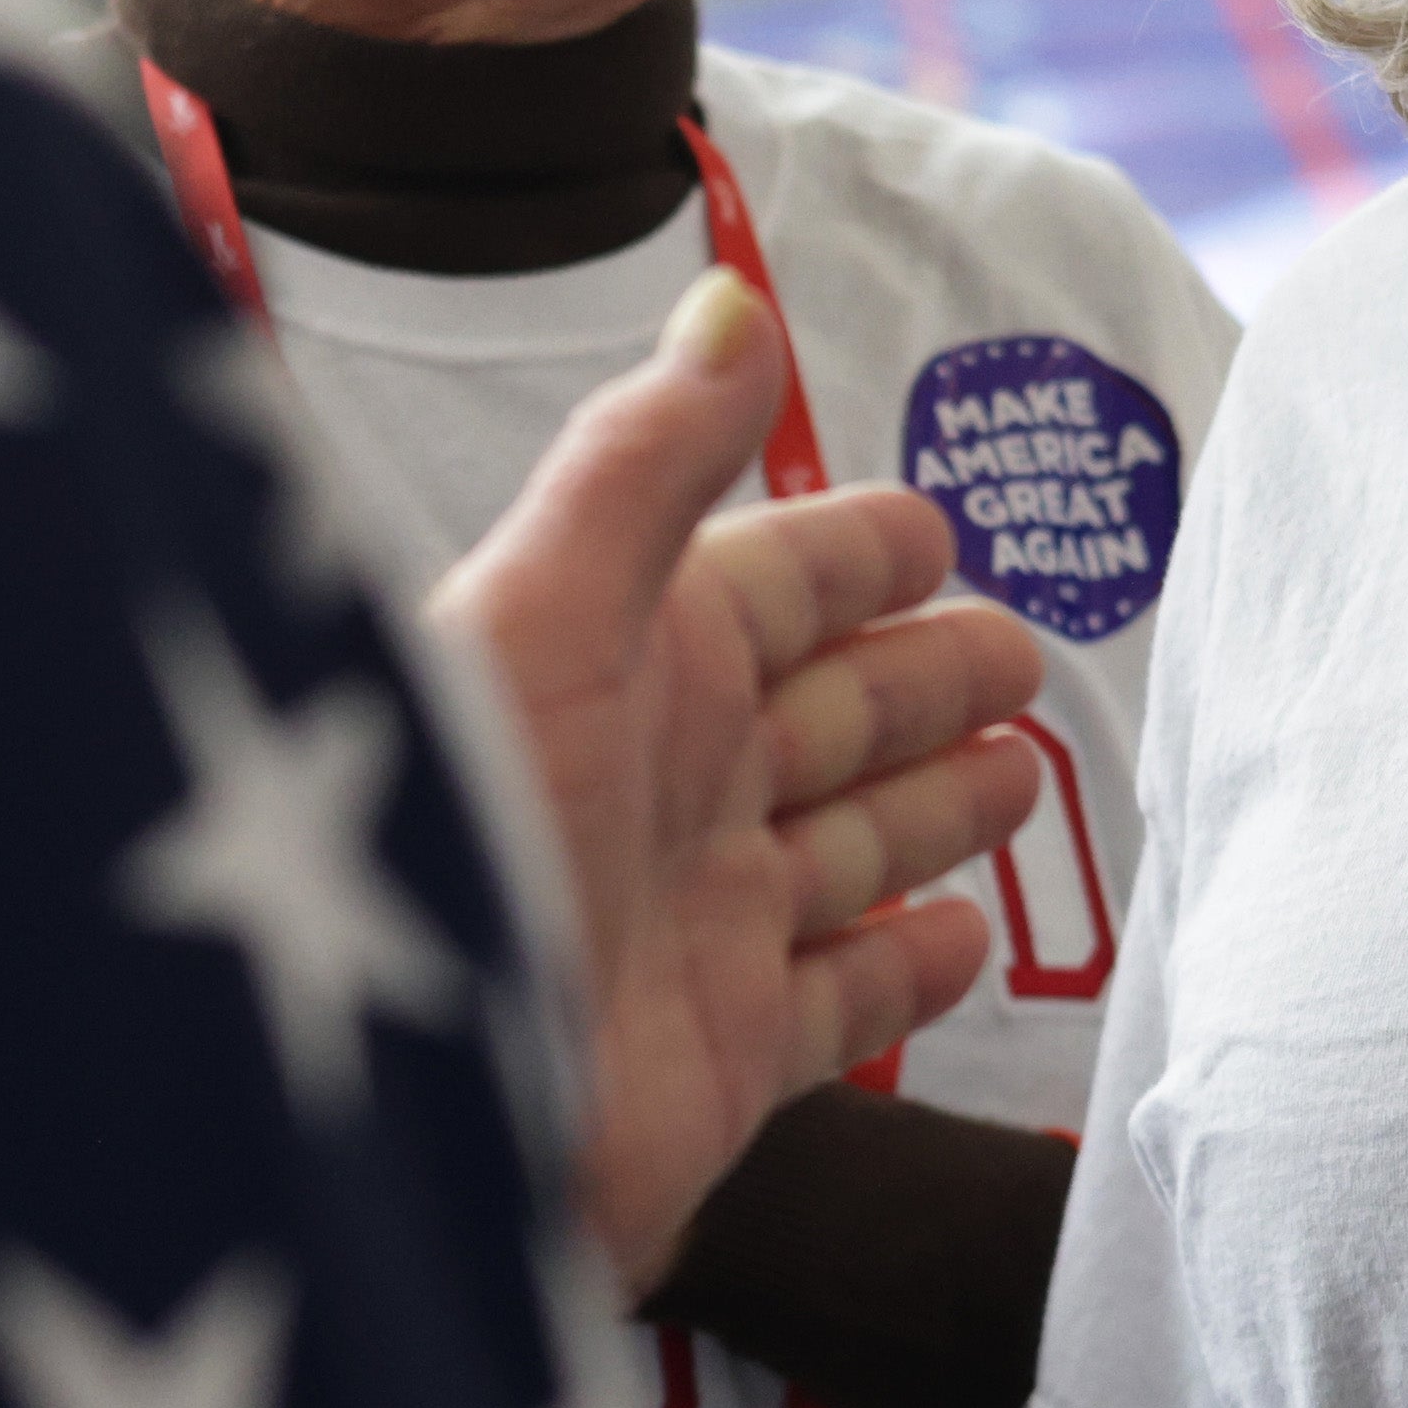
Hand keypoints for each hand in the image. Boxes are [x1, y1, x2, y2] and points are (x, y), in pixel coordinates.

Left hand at [426, 279, 1047, 1293]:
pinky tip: (962, 941)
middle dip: (920, 680)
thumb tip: (729, 305)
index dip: (853, 553)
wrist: (388, 1103)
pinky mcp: (717, 1062)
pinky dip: (903, 973)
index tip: (936, 527)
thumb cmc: (450, 835)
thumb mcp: (543, 612)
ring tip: (1019, 774)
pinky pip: (835, 1006)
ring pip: (844, 849)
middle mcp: (661, 791)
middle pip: (828, 715)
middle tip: (1018, 653)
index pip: (769, 584)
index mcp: (623, 666)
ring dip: (930, 808)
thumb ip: (644, 464)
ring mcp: (693, 927)